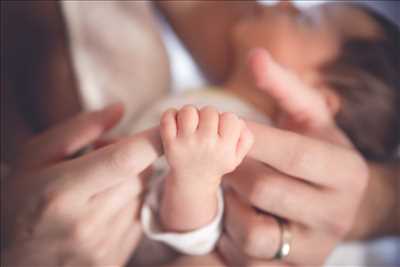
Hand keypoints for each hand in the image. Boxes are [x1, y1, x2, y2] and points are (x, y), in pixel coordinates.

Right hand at [1, 104, 162, 265]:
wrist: (16, 259)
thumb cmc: (21, 200)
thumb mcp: (34, 157)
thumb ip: (78, 129)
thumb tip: (120, 109)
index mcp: (62, 192)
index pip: (125, 159)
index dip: (153, 139)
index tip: (169, 123)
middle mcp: (86, 223)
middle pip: (140, 176)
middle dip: (137, 157)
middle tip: (109, 154)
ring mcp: (102, 246)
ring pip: (143, 196)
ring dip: (133, 181)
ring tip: (102, 182)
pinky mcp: (113, 260)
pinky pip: (140, 219)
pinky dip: (131, 204)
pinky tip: (106, 205)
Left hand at [160, 105, 252, 188]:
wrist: (193, 181)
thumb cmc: (216, 162)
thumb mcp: (237, 157)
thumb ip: (246, 138)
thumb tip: (238, 122)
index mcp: (225, 149)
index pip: (231, 118)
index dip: (226, 120)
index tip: (220, 130)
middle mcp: (206, 145)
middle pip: (210, 111)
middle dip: (208, 116)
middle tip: (205, 128)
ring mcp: (186, 143)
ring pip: (189, 110)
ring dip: (190, 114)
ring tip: (191, 124)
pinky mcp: (170, 143)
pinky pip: (168, 116)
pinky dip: (171, 115)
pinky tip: (177, 124)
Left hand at [218, 49, 368, 265]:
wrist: (336, 203)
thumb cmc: (316, 153)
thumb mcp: (310, 119)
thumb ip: (284, 87)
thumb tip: (255, 56)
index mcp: (346, 172)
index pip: (294, 154)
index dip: (254, 138)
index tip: (227, 124)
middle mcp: (338, 214)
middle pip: (267, 190)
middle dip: (234, 169)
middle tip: (221, 156)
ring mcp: (316, 247)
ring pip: (254, 232)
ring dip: (229, 205)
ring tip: (229, 186)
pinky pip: (248, 258)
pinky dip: (229, 234)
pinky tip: (232, 212)